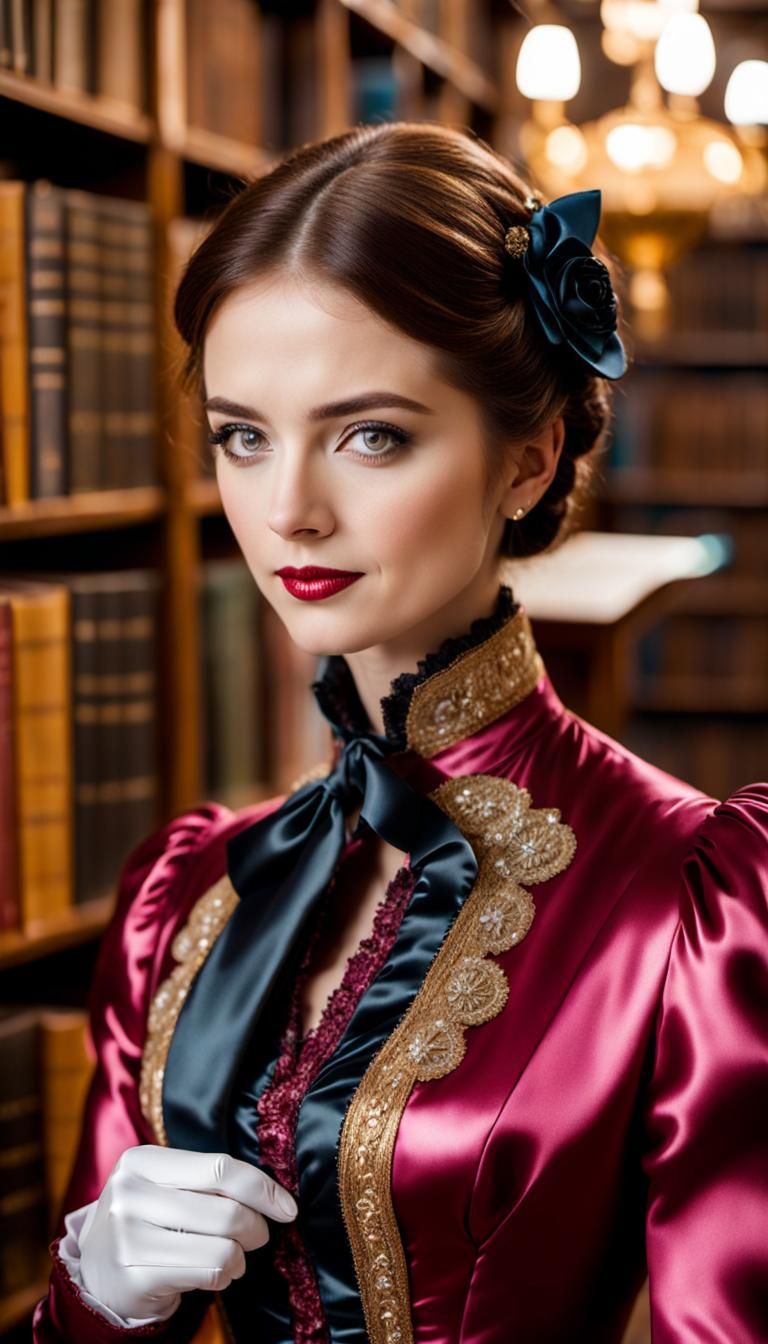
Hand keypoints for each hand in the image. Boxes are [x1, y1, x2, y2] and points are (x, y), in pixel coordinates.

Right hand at [78, 1145, 297, 1322]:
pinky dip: (223, 1276)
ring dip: (239, 1258)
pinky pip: (208, 1274)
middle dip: (256, 1228)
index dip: (262, 1188)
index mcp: (141, 1160)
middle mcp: (129, 1194)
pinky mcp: (136, 1277)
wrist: (97, 1271)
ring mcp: (128, 1237)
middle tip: (257, 1236)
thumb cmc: (147, 1220)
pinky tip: (214, 1273)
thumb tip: (276, 1195)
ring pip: (223, 1248)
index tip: (287, 1207)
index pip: (220, 1169)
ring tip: (231, 1257)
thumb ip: (209, 1181)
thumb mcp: (165, 1187)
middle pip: (226, 1211)